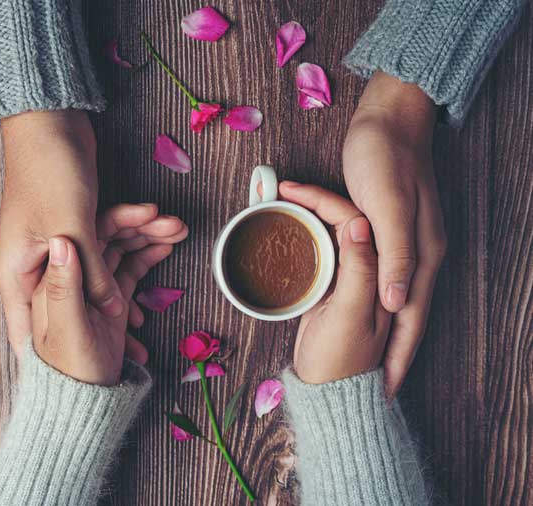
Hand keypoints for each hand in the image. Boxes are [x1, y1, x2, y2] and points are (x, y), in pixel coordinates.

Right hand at [0, 110, 187, 357]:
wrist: (50, 121)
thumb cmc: (49, 173)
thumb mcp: (71, 229)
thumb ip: (90, 274)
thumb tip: (115, 309)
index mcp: (18, 272)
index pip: (26, 330)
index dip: (46, 360)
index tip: (69, 387)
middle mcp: (34, 264)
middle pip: (69, 307)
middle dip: (106, 326)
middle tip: (136, 354)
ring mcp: (56, 246)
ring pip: (96, 277)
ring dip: (132, 277)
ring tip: (159, 310)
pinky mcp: (76, 228)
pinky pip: (107, 253)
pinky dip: (134, 254)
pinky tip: (159, 259)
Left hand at [30, 212, 179, 384]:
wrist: (84, 404)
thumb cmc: (69, 373)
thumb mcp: (68, 330)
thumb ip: (64, 287)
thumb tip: (61, 241)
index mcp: (53, 278)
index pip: (87, 235)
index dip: (118, 219)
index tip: (147, 212)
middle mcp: (70, 278)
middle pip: (106, 239)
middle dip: (141, 228)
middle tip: (175, 222)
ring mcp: (90, 289)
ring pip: (119, 252)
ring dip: (148, 239)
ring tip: (179, 230)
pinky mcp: (106, 303)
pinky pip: (127, 271)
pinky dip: (147, 258)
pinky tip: (165, 248)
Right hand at [279, 182, 390, 383]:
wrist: (326, 393)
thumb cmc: (341, 360)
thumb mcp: (351, 314)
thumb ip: (360, 269)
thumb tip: (358, 222)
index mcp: (388, 273)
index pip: (357, 221)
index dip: (325, 200)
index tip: (292, 190)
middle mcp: (375, 270)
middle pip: (344, 222)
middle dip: (314, 201)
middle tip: (279, 188)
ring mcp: (353, 278)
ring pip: (331, 233)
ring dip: (306, 216)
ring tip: (278, 200)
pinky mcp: (334, 289)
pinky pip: (321, 250)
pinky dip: (302, 236)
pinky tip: (285, 228)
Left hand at [342, 72, 446, 395]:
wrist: (390, 117)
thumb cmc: (384, 158)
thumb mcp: (386, 206)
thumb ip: (395, 255)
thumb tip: (397, 304)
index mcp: (421, 254)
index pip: (411, 320)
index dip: (401, 357)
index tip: (388, 392)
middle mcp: (420, 254)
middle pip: (408, 317)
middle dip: (396, 356)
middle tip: (381, 390)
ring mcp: (409, 243)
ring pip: (399, 301)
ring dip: (389, 334)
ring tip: (375, 364)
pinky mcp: (394, 230)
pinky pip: (387, 278)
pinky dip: (380, 302)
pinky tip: (369, 310)